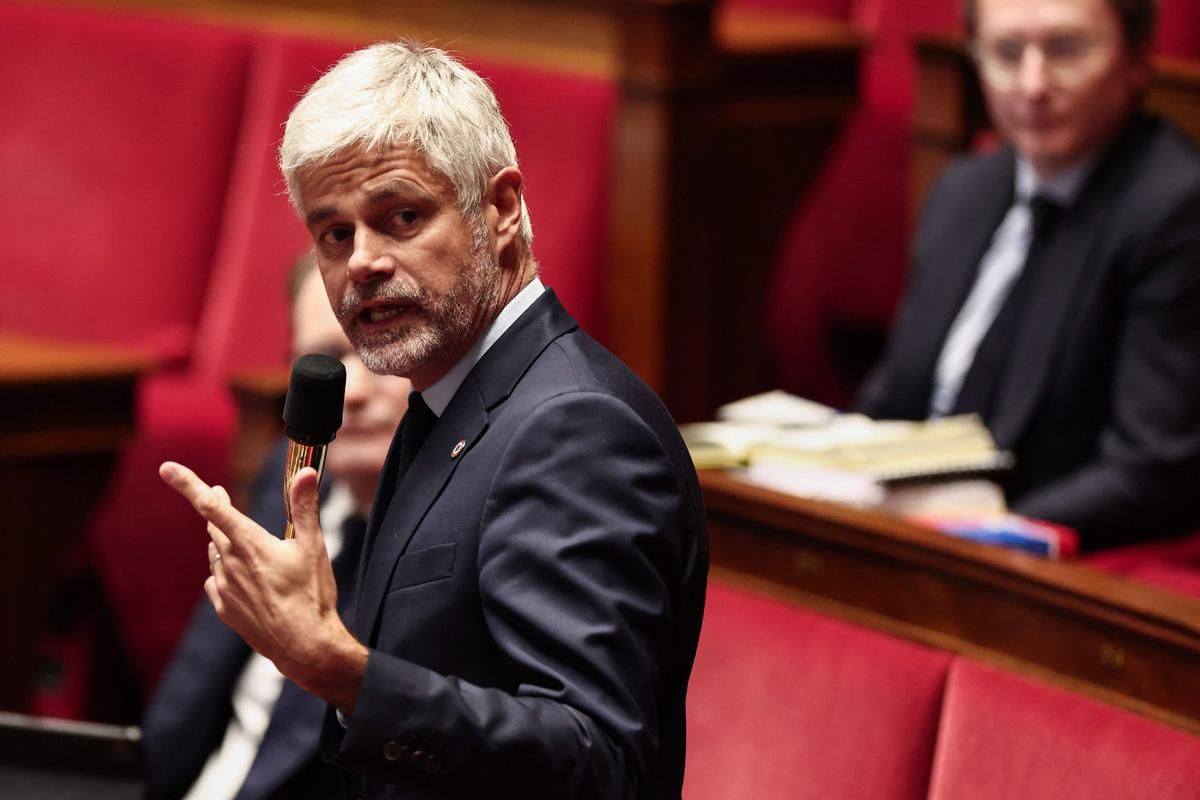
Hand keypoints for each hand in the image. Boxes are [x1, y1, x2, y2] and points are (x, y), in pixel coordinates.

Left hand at [159, 461, 366, 710]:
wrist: (304, 646)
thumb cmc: (312, 595)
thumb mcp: (313, 547)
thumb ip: (304, 507)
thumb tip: (305, 472)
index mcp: (250, 544)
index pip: (212, 507)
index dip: (188, 484)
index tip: (167, 468)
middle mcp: (231, 563)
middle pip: (214, 527)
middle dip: (217, 508)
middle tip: (220, 494)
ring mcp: (225, 587)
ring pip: (216, 554)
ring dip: (224, 542)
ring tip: (243, 540)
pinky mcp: (225, 608)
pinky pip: (216, 581)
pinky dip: (224, 572)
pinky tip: (241, 576)